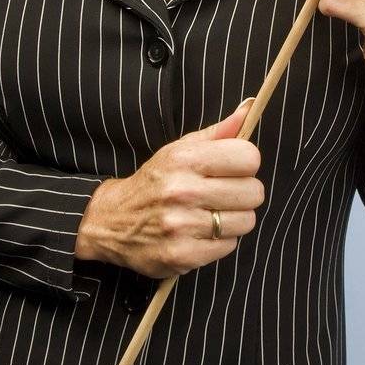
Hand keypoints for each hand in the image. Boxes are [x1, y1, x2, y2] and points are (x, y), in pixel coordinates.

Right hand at [75, 99, 264, 277]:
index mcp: (185, 159)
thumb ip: (218, 132)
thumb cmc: (154, 182)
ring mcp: (182, 225)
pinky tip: (202, 233)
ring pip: (245, 221)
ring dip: (234, 219)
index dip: (246, 164)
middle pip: (253, 192)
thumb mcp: (179, 150)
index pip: (249, 157)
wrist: (111, 220)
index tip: (233, 169)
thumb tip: (249, 108)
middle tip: (224, 194)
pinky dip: (220, 241)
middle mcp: (182, 191)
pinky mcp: (182, 255)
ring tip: (212, 214)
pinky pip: (229, 246)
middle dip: (244, 193)